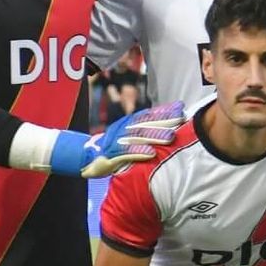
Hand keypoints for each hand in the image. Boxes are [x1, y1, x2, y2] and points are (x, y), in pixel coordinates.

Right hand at [64, 101, 188, 177]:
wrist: (85, 157)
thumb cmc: (113, 148)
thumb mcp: (128, 136)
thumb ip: (145, 131)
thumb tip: (169, 127)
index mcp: (127, 123)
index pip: (147, 114)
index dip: (164, 111)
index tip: (180, 108)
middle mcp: (122, 130)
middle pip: (145, 123)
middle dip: (163, 121)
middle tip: (180, 119)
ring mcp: (116, 142)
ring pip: (137, 137)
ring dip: (154, 136)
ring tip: (170, 137)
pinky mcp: (110, 156)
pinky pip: (126, 154)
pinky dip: (139, 152)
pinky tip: (152, 153)